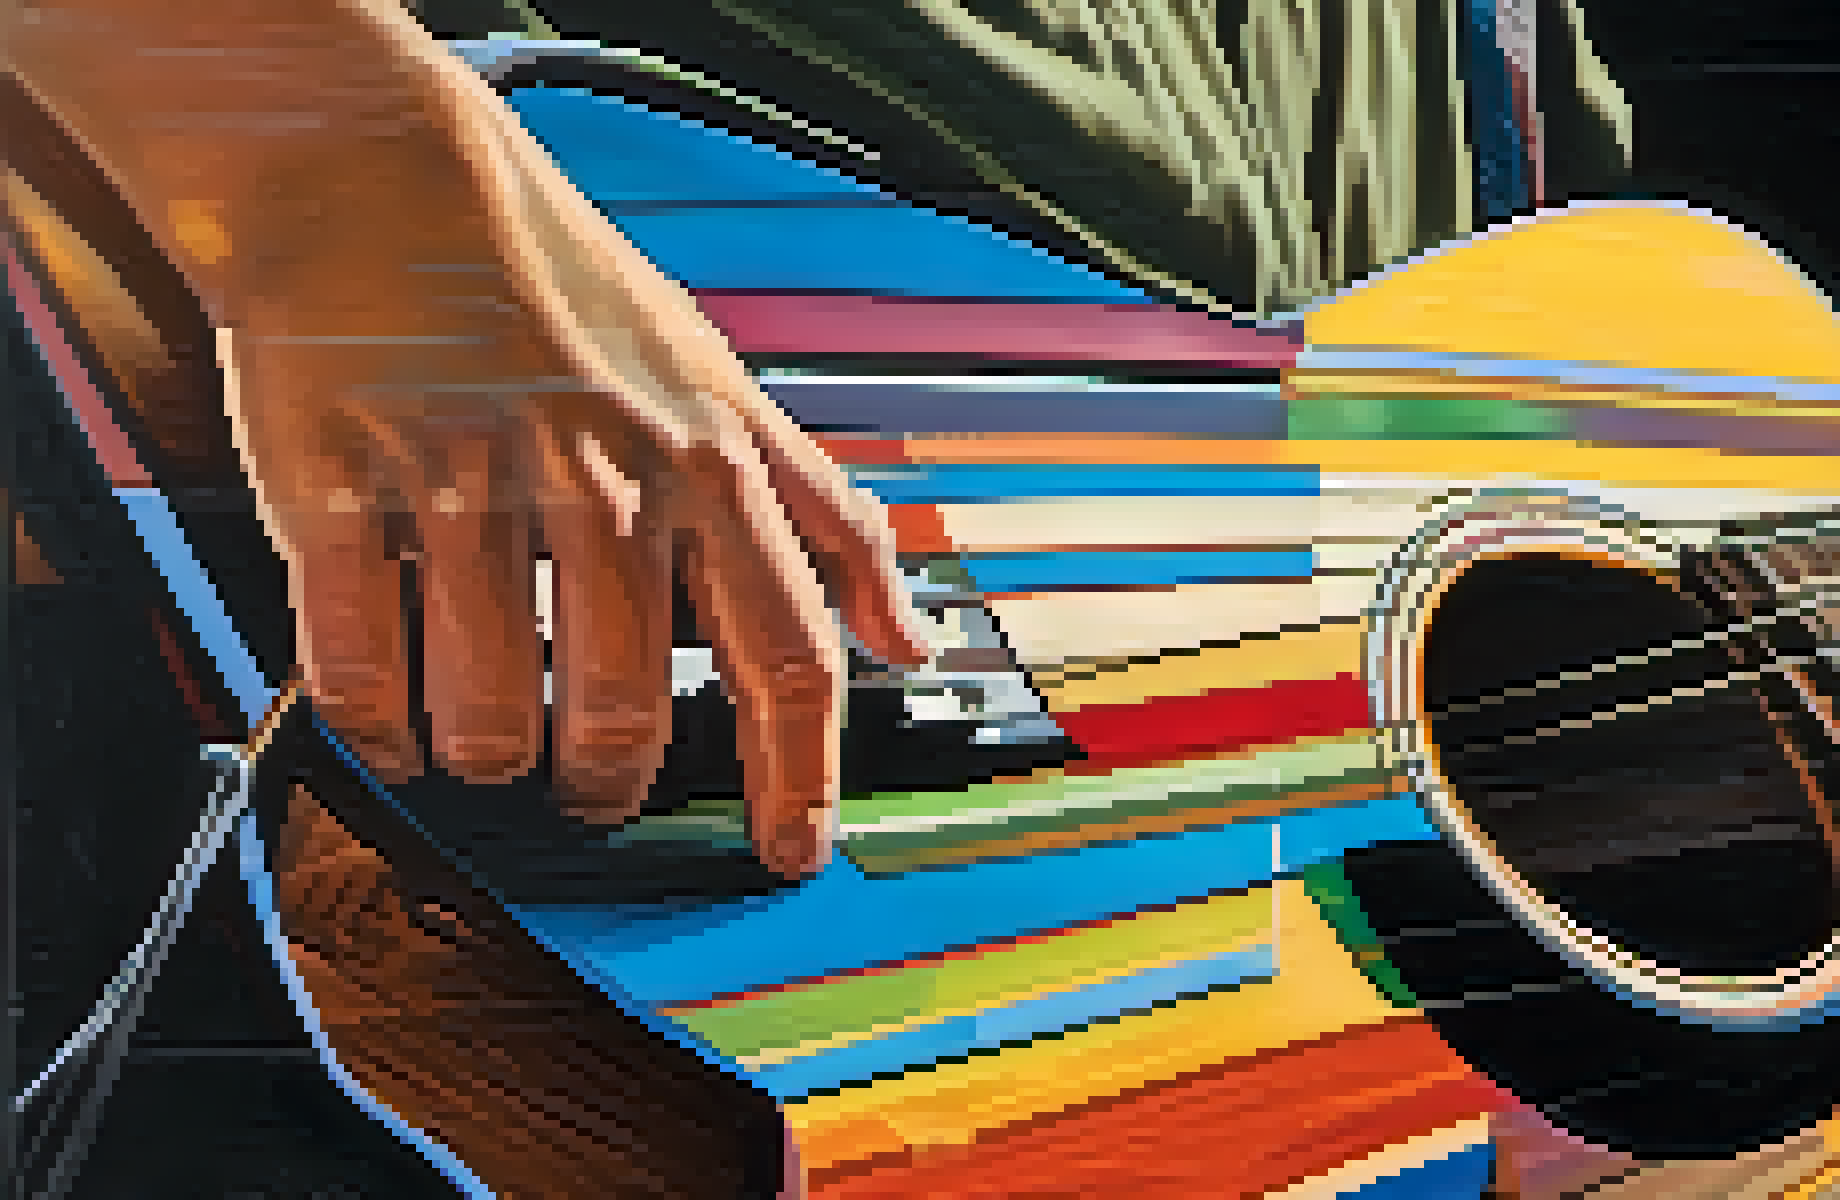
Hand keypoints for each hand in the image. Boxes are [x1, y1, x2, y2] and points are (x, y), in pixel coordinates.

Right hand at [7, 0, 929, 877]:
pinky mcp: (343, 483)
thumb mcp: (730, 389)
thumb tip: (911, 640)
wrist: (382, 178)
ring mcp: (468, 482)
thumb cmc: (569, 296)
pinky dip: (379, 727)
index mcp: (709, 464)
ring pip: (492, 713)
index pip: (787, 653)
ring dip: (487, 761)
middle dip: (604, 787)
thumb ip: (827, 520)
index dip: (799, 776)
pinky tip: (393, 728)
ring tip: (484, 749)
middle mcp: (603, 479)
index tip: (792, 854)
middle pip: (623, 713)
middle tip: (586, 793)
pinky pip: (360, 662)